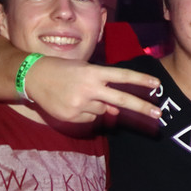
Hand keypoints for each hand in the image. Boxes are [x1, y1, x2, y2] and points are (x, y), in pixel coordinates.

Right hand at [26, 57, 161, 122]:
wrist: (32, 77)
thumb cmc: (62, 70)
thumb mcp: (84, 72)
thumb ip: (102, 88)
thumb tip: (115, 111)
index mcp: (93, 73)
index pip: (122, 76)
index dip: (141, 80)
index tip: (157, 84)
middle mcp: (89, 88)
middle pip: (121, 100)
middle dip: (142, 107)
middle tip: (159, 114)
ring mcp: (80, 104)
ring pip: (103, 111)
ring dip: (98, 106)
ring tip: (78, 94)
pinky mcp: (72, 116)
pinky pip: (89, 119)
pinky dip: (86, 114)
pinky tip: (72, 103)